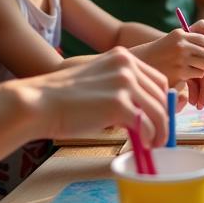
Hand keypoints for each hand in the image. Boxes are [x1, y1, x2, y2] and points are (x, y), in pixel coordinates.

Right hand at [28, 47, 167, 147]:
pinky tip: (143, 145)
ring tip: (155, 144)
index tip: (160, 117)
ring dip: (160, 131)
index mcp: (123, 57)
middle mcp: (127, 66)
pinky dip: (149, 138)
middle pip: (161, 95)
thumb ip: (120, 87)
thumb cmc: (63, 97)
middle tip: (160, 135)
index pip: (157, 79)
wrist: (39, 102)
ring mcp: (124, 84)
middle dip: (164, 117)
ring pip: (158, 111)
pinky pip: (146, 124)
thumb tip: (141, 110)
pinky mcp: (119, 105)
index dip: (161, 101)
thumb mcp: (98, 79)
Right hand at [130, 28, 203, 84]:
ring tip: (191, 70)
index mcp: (180, 34)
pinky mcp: (179, 72)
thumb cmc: (160, 54)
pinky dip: (195, 76)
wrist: (140, 64)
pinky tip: (186, 75)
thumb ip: (194, 44)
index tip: (203, 54)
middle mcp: (181, 44)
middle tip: (200, 65)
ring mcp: (180, 58)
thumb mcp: (174, 42)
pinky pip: (198, 74)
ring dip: (202, 69)